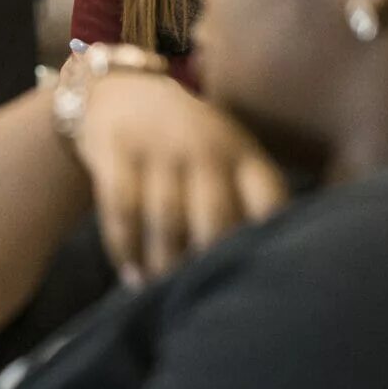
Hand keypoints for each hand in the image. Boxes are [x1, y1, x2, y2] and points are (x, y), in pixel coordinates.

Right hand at [74, 72, 287, 284]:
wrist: (118, 89)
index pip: (270, 200)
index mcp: (241, 151)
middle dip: (210, 263)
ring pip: (166, 219)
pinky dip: (125, 249)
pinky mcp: (114, 150)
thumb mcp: (227, 150)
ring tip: (163, 294)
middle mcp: (203, 146)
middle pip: (216, 217)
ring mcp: (157, 146)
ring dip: (165, 264)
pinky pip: (121, 209)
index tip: (267, 278)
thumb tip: (271, 267)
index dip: (272, 241)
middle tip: (204, 300)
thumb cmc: (187, 140)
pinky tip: (131, 274)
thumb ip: (249, 198)